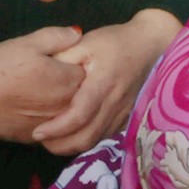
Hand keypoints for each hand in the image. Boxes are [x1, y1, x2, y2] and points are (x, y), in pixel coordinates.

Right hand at [0, 22, 84, 141]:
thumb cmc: (1, 67)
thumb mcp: (30, 43)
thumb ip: (58, 37)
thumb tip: (77, 34)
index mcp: (69, 82)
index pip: (87, 72)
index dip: (75, 65)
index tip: (63, 61)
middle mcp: (66, 108)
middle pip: (80, 97)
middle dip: (71, 87)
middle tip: (48, 77)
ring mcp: (51, 127)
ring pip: (64, 116)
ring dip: (58, 106)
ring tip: (37, 94)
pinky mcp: (33, 139)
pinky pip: (47, 129)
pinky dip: (42, 120)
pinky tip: (28, 110)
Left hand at [34, 9, 178, 154]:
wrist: (151, 47)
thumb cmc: (116, 43)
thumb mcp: (86, 43)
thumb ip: (63, 57)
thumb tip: (41, 74)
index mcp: (102, 85)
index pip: (78, 116)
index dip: (56, 128)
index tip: (37, 132)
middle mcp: (114, 105)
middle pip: (86, 137)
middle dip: (60, 145)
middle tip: (40, 139)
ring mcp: (122, 115)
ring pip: (95, 141)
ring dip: (71, 146)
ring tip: (51, 141)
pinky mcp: (125, 119)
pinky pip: (103, 137)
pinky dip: (85, 141)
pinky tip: (71, 136)